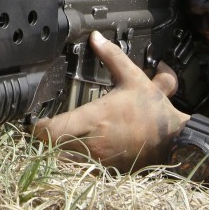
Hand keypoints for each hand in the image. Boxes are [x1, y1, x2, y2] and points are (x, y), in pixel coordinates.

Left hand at [33, 31, 188, 172]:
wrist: (173, 140)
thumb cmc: (153, 111)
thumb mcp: (134, 78)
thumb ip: (112, 57)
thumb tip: (96, 37)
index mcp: (95, 118)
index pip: (52, 130)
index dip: (38, 126)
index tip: (35, 120)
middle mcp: (92, 142)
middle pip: (51, 148)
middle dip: (43, 140)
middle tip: (40, 129)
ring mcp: (98, 161)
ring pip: (63, 162)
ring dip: (56, 153)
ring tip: (51, 143)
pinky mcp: (105, 171)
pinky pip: (79, 171)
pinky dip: (71, 165)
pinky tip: (71, 155)